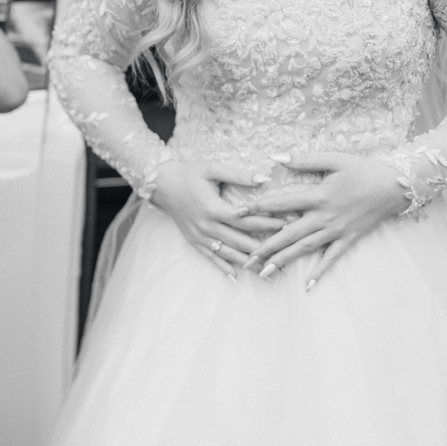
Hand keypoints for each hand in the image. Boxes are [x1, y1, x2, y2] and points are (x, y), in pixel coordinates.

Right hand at [150, 159, 283, 279]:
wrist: (160, 184)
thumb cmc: (188, 173)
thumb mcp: (212, 168)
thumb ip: (238, 174)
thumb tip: (264, 178)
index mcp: (213, 208)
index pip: (245, 220)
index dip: (266, 223)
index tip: (286, 226)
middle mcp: (206, 226)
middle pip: (239, 240)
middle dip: (263, 248)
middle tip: (283, 255)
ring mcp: (199, 236)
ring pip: (227, 253)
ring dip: (247, 263)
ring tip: (267, 271)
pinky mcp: (193, 240)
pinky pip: (210, 257)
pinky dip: (223, 267)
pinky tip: (236, 277)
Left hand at [240, 152, 407, 286]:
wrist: (396, 186)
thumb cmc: (364, 169)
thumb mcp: (335, 159)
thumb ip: (305, 160)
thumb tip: (276, 157)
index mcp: (318, 195)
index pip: (281, 203)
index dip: (258, 208)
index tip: (237, 215)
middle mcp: (324, 217)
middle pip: (288, 233)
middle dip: (265, 247)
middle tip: (245, 259)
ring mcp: (336, 231)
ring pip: (305, 249)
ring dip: (284, 261)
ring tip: (264, 273)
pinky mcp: (348, 239)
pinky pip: (331, 259)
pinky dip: (319, 272)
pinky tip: (306, 285)